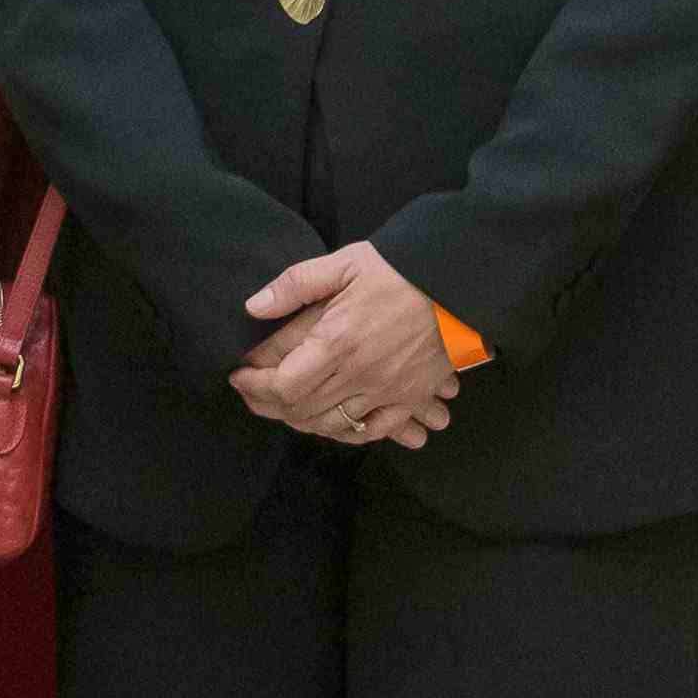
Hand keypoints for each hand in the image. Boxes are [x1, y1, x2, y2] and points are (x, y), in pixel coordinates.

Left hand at [231, 243, 459, 448]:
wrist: (458, 282)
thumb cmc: (399, 269)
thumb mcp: (343, 264)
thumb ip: (295, 285)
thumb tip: (254, 308)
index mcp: (337, 342)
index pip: (281, 385)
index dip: (253, 386)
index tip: (239, 375)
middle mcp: (359, 375)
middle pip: (300, 410)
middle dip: (267, 404)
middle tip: (252, 390)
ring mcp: (387, 391)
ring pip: (331, 425)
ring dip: (300, 420)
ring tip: (284, 405)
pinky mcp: (410, 397)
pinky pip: (372, 431)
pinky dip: (346, 433)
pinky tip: (331, 423)